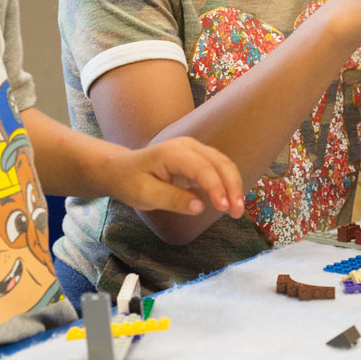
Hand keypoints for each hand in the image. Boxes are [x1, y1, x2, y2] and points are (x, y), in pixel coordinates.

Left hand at [106, 137, 244, 218]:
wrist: (123, 170)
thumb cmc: (130, 182)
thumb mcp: (145, 195)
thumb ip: (172, 200)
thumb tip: (200, 207)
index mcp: (173, 153)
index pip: (202, 167)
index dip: (216, 187)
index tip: (223, 208)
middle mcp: (188, 146)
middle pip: (220, 163)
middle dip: (232, 186)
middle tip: (238, 212)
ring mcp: (195, 151)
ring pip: (224, 164)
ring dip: (234, 186)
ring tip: (237, 210)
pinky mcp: (199, 159)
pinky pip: (219, 169)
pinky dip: (228, 184)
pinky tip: (231, 201)